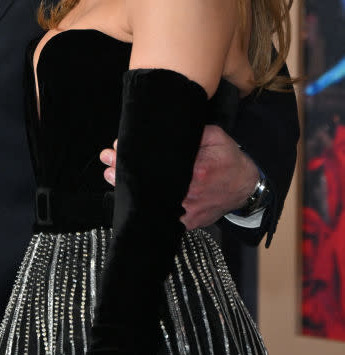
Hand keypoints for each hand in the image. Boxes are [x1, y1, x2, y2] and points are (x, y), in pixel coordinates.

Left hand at [101, 125, 257, 229]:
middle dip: (123, 173)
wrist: (246, 186)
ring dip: (130, 189)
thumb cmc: (228, 158)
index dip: (133, 158)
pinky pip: (163, 215)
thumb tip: (161, 131)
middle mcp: (191, 194)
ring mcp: (189, 212)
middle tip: (107, 162)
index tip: (115, 149)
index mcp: (198, 171)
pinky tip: (129, 195)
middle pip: (150, 186)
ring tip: (110, 175)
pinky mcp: (188, 223)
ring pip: (153, 203)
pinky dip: (146, 205)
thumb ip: (190, 133)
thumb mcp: (214, 136)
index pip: (157, 165)